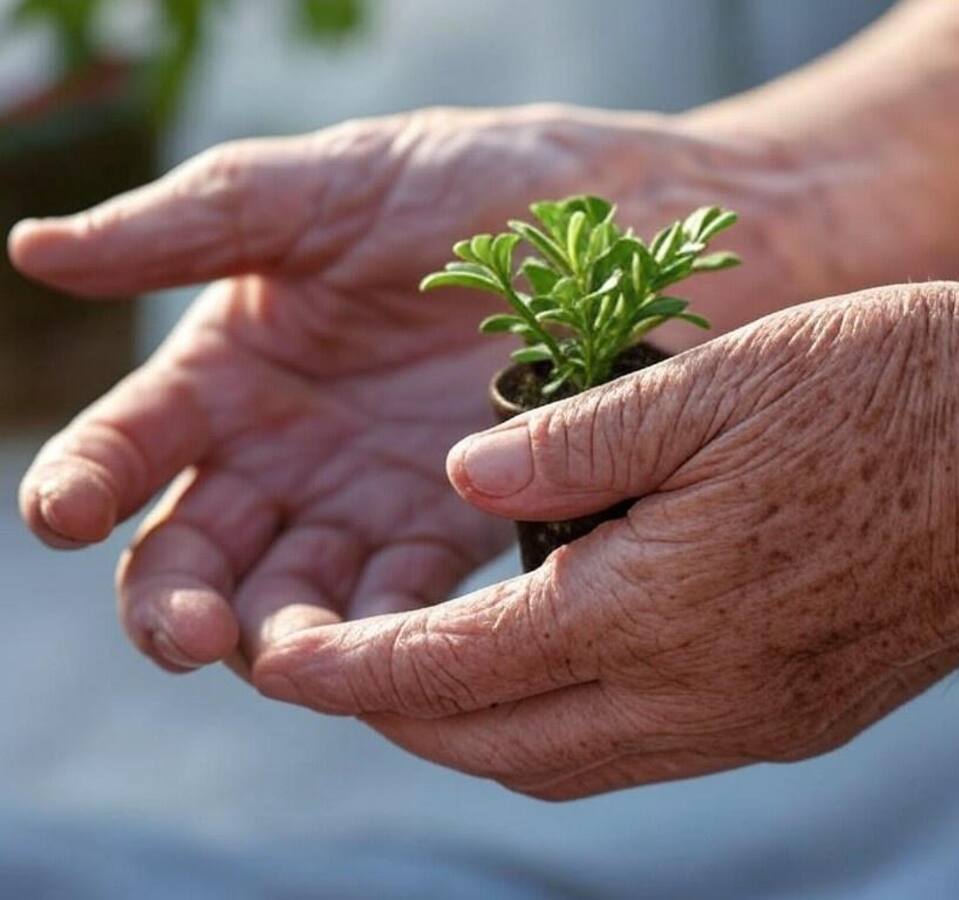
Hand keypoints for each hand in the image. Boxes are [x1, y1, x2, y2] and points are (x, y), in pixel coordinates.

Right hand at [11, 105, 774, 672]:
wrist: (628, 224)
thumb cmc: (477, 184)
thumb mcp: (332, 187)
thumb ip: (197, 225)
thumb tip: (34, 247)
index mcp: (239, 368)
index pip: (133, 444)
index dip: (87, 480)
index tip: (66, 513)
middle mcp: (293, 450)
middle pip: (200, 553)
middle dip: (177, 602)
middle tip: (190, 630)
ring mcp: (375, 499)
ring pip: (295, 599)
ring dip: (281, 640)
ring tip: (290, 654)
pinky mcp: (466, 530)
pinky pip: (411, 603)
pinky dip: (392, 638)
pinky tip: (394, 652)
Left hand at [252, 282, 958, 798]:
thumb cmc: (899, 389)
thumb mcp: (719, 380)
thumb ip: (575, 444)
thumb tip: (461, 479)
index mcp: (662, 610)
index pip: (457, 673)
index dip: (352, 672)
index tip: (277, 660)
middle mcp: (703, 698)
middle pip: (503, 749)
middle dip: (403, 717)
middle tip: (341, 661)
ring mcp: (759, 721)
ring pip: (573, 764)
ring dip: (484, 729)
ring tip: (434, 663)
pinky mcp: (802, 714)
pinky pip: (648, 749)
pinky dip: (571, 721)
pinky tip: (562, 653)